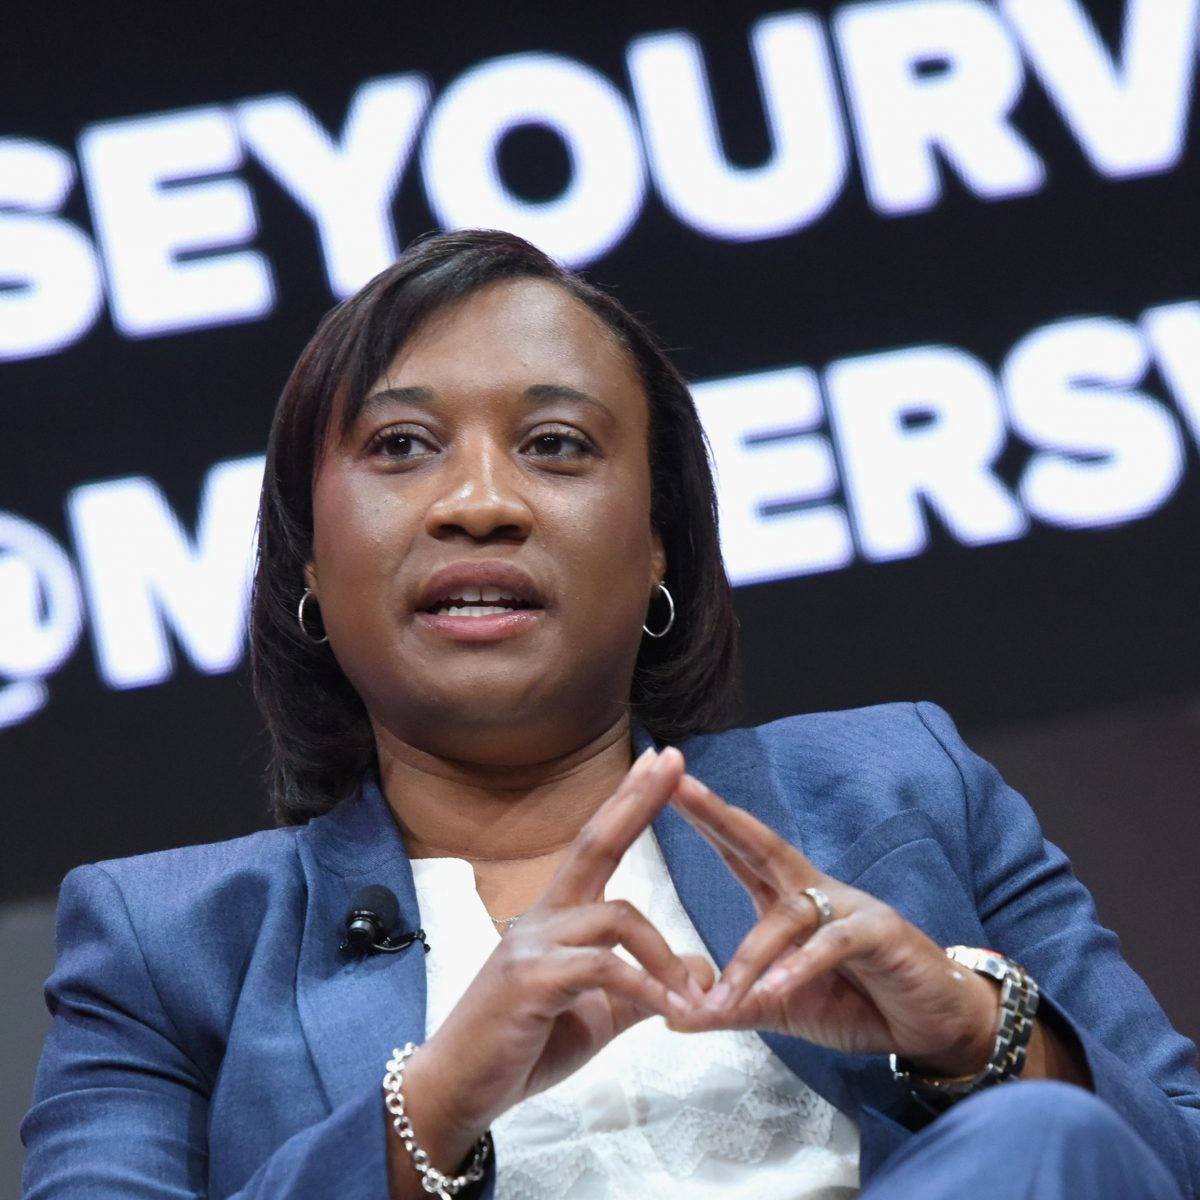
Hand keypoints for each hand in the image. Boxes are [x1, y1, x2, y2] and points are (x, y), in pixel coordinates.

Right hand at [402, 747, 711, 1167]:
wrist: (457, 1091)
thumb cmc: (520, 1048)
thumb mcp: (596, 1016)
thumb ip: (642, 991)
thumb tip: (697, 975)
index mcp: (555, 918)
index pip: (597, 845)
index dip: (627, 803)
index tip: (657, 765)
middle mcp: (542, 918)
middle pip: (595, 844)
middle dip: (637, 801)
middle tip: (671, 761)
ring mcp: (533, 945)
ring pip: (615, 917)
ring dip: (664, 957)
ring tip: (695, 999)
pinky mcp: (532, 981)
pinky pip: (604, 968)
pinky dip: (647, 989)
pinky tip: (674, 1013)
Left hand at [665, 772, 998, 1076]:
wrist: (932, 1024)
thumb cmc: (856, 1001)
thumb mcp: (781, 1007)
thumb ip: (732, 1007)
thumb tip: (672, 1016)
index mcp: (787, 898)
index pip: (738, 850)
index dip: (705, 820)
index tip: (665, 789)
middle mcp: (814, 891)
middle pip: (760, 844)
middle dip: (719, 815)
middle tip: (679, 789)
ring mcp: (848, 906)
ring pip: (788, 914)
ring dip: (754, 956)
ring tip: (728, 995)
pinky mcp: (881, 932)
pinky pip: (834, 942)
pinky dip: (803, 964)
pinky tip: (778, 987)